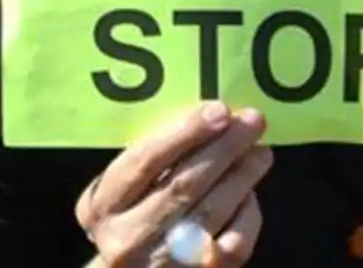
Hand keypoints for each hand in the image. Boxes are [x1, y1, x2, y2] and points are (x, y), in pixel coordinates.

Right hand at [75, 101, 272, 266]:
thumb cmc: (129, 223)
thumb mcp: (121, 193)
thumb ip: (149, 162)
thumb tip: (204, 120)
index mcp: (102, 206)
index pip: (145, 161)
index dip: (184, 132)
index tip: (218, 110)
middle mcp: (127, 238)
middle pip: (182, 184)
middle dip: (223, 148)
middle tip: (251, 122)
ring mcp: (163, 262)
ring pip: (211, 212)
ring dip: (242, 175)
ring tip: (260, 151)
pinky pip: (233, 243)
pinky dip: (246, 214)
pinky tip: (249, 194)